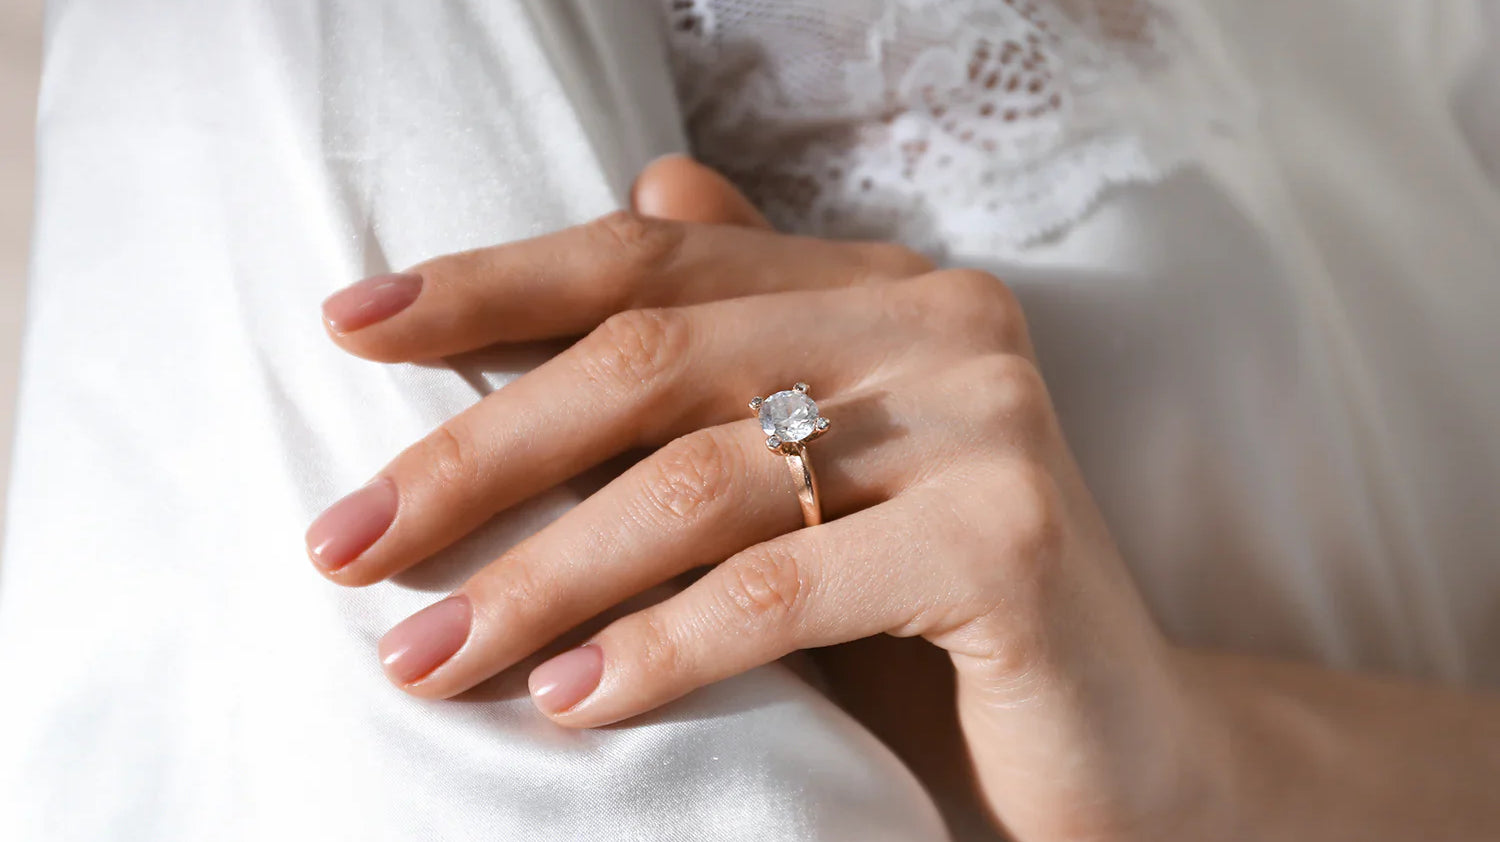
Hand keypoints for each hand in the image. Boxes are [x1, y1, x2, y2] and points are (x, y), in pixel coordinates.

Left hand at [306, 157, 1220, 839]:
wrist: (1121, 740)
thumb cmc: (928, 617)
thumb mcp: (808, 477)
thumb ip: (732, 344)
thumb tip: (640, 194)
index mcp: (876, 291)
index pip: (650, 263)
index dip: (489, 287)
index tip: (347, 328)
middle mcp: (938, 324)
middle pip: (651, 363)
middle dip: (476, 455)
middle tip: (344, 543)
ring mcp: (984, 423)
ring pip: (699, 482)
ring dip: (537, 578)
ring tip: (422, 657)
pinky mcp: (1011, 541)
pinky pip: (784, 586)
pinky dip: (659, 646)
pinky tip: (566, 702)